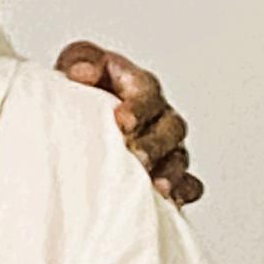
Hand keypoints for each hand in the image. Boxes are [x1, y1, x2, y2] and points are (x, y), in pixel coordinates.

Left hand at [55, 40, 202, 204]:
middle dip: (153, 144)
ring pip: (179, 157)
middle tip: (137, 157)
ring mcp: (167, 145)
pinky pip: (188, 183)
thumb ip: (81, 60)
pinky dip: (183, 192)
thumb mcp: (76, 61)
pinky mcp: (167, 171)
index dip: (138, 107)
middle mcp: (160, 115)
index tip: (122, 120)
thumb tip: (82, 72)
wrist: (75, 112)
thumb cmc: (79, 85)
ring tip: (157, 187)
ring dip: (170, 172)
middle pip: (169, 128)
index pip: (147, 93)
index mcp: (140, 86)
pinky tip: (171, 202)